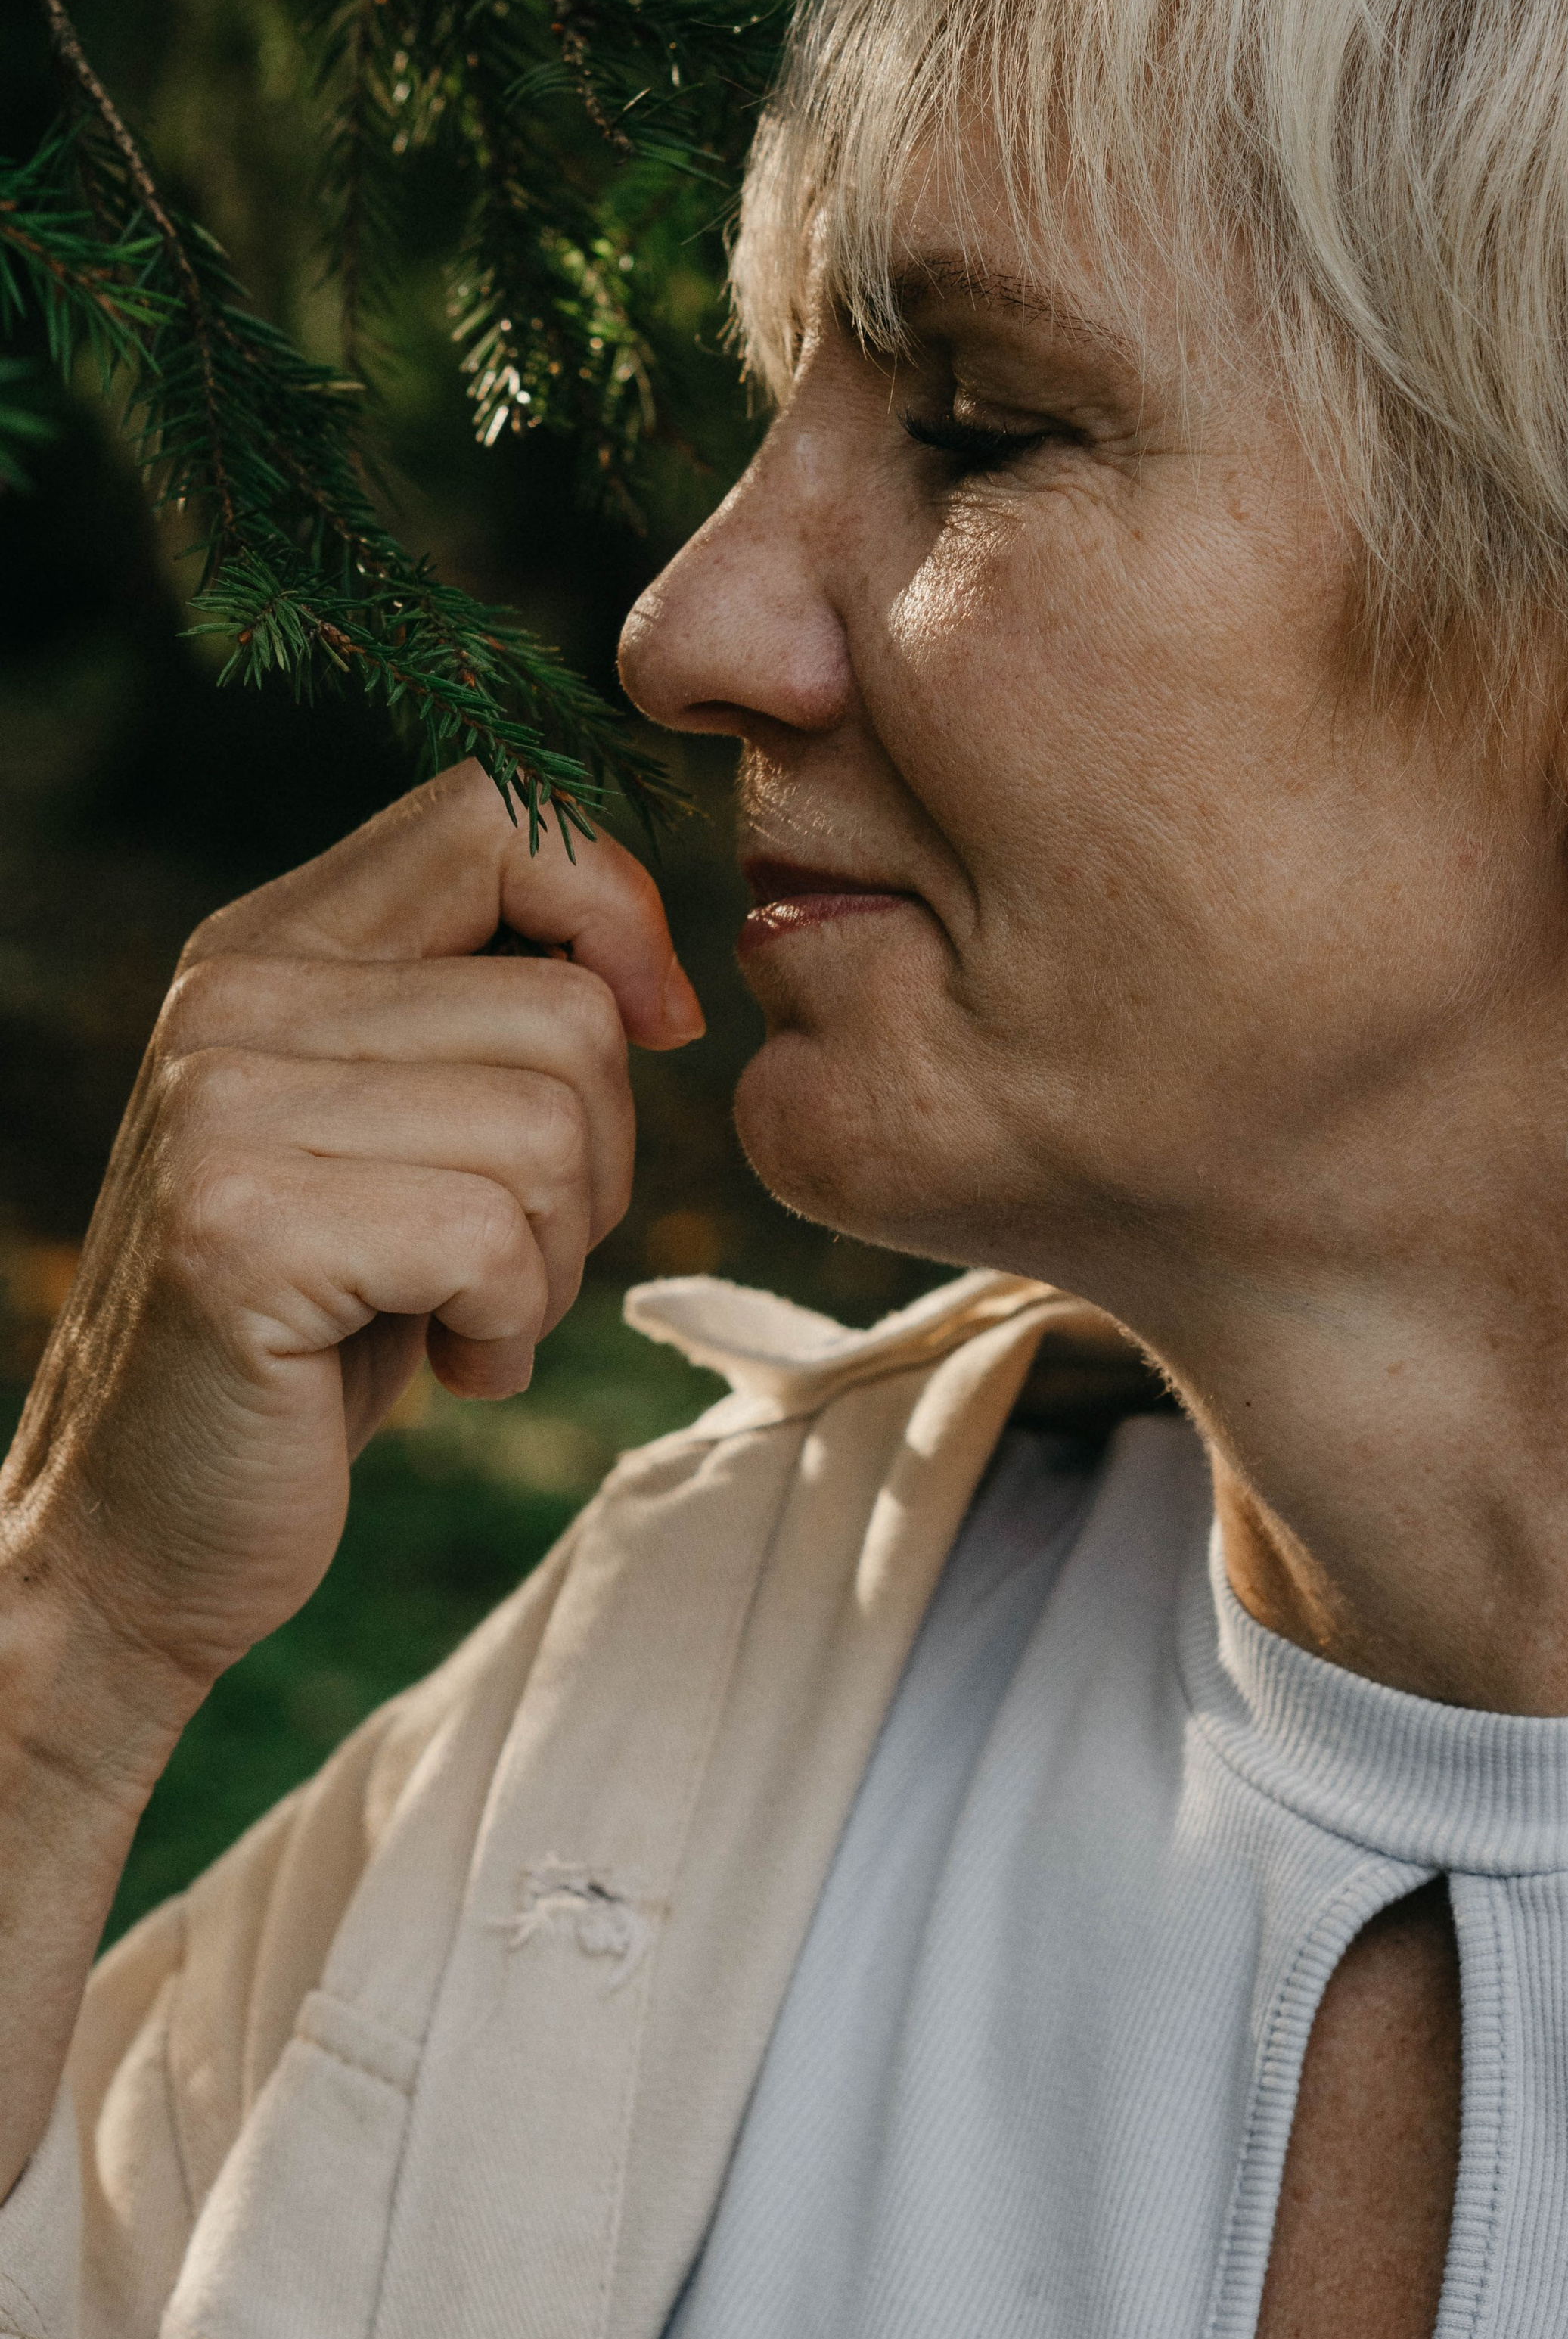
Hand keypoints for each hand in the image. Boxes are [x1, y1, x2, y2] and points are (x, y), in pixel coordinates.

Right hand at [0, 760, 701, 1743]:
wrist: (140, 1526)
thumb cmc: (316, 1335)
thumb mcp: (397, 1141)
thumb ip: (481, 1025)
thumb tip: (657, 983)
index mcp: (274, 945)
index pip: (497, 812)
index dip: (614, 913)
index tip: (645, 1033)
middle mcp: (233, 994)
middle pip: (572, 1010)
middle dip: (597, 1164)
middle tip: (500, 1257)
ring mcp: (223, 1104)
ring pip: (554, 1126)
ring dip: (553, 1260)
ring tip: (455, 1313)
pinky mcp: (242, 1226)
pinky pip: (495, 1238)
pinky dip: (507, 1327)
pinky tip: (438, 1367)